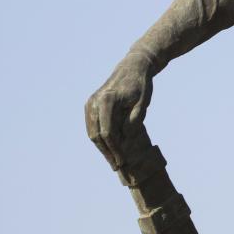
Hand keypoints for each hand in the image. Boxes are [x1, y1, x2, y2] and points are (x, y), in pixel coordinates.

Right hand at [85, 50, 154, 169]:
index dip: (115, 150)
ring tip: (113, 160)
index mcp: (107, 101)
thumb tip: (124, 138)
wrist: (133, 66)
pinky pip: (92, 126)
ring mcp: (90, 103)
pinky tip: (110, 149)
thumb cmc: (140, 84)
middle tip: (117, 167)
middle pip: (97, 135)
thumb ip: (134, 120)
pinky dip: (100, 139)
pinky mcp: (90, 104)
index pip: (108, 132)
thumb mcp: (142, 103)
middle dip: (107, 153)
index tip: (123, 162)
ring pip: (92, 133)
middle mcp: (94, 102)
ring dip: (102, 148)